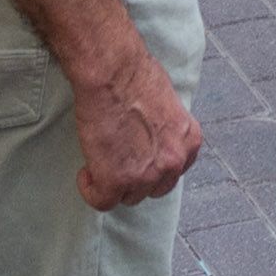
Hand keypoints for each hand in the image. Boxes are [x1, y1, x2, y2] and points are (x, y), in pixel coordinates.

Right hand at [72, 47, 203, 209]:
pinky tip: (86, 171)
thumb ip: (167, 130)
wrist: (113, 73)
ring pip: (129, 197)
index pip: (174, 170)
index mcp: (189, 141)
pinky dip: (91, 190)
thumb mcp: (169, 104)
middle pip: (154, 188)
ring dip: (114, 183)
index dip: (153, 166)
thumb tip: (154, 138)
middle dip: (136, 178)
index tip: (138, 158)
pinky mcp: (115, 181)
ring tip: (100, 161)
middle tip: (117, 160)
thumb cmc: (136, 77)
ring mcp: (146, 175)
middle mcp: (173, 162)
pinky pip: (102, 201)